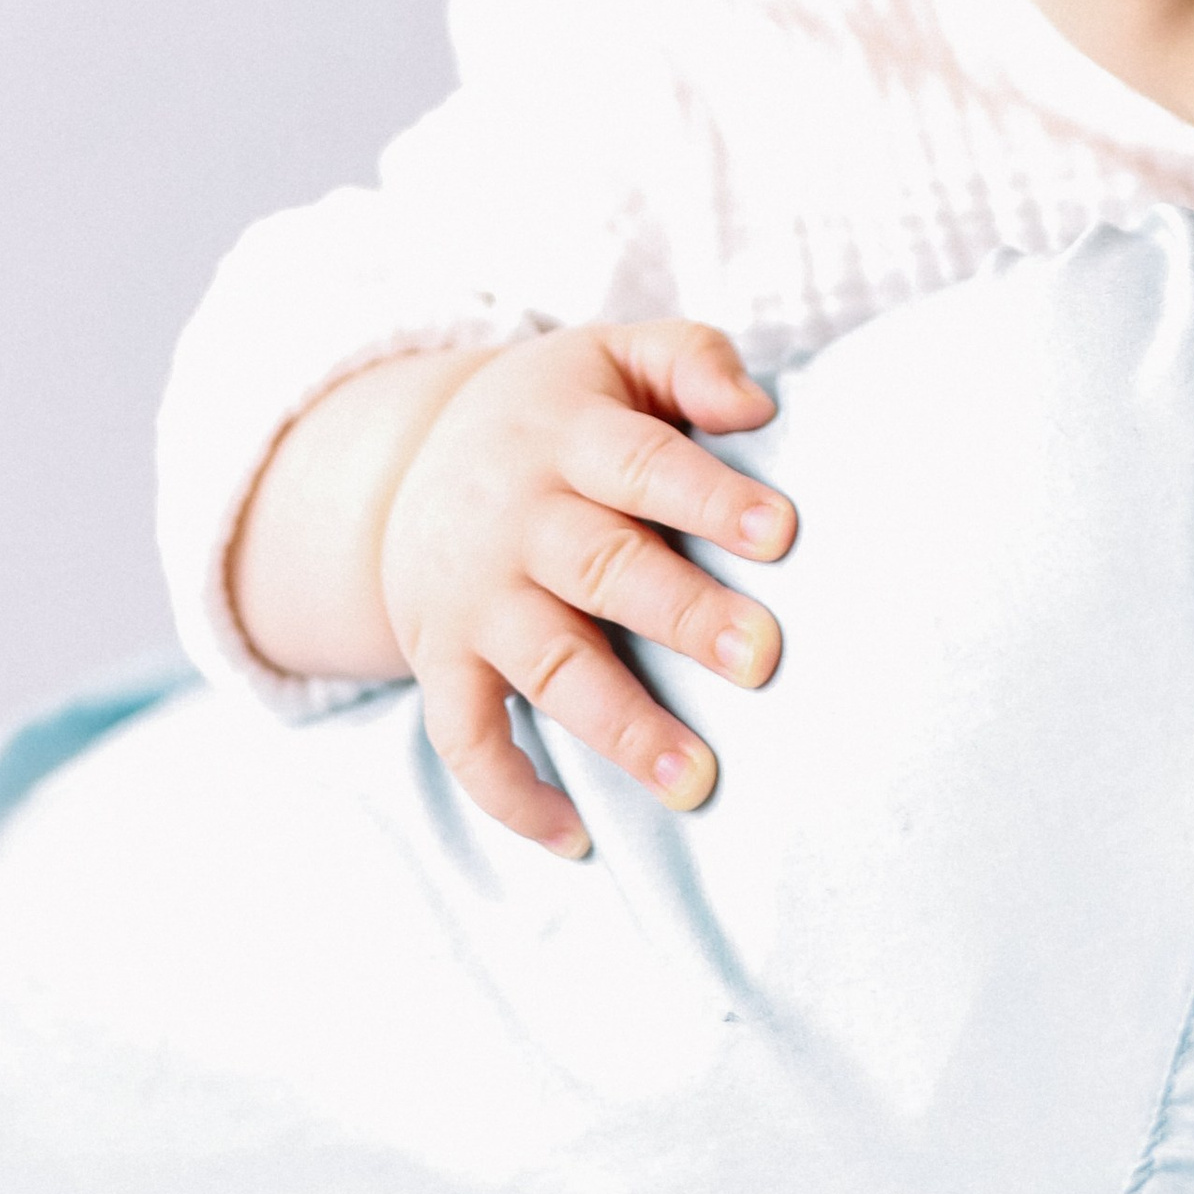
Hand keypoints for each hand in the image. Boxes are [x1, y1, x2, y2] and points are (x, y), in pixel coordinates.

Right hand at [377, 318, 796, 854]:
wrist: (410, 461)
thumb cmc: (559, 412)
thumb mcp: (615, 355)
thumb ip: (691, 360)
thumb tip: (757, 404)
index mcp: (565, 433)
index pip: (643, 464)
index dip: (709, 497)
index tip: (783, 535)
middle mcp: (513, 518)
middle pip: (602, 569)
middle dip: (683, 616)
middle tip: (764, 659)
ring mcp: (471, 598)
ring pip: (546, 667)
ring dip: (621, 728)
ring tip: (698, 780)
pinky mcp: (440, 662)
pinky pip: (465, 738)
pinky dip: (512, 795)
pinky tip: (579, 839)